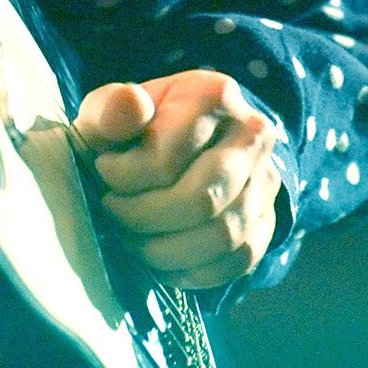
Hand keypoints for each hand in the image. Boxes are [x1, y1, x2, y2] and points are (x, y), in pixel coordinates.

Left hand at [73, 71, 282, 289]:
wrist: (176, 146)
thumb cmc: (136, 130)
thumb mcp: (113, 110)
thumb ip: (111, 108)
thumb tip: (130, 107)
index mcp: (214, 96)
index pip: (167, 158)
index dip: (123, 177)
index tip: (102, 171)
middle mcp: (252, 135)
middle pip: (201, 200)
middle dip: (144, 218)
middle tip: (113, 211)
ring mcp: (265, 181)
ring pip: (222, 236)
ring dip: (164, 250)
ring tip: (131, 237)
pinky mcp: (265, 221)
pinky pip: (236, 261)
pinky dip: (192, 271)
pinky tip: (160, 258)